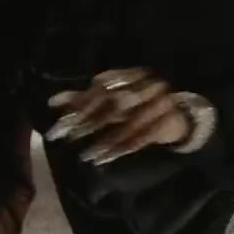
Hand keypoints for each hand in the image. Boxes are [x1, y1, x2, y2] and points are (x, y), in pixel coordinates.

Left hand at [46, 68, 192, 164]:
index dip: (81, 102)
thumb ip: (85, 99)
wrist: (181, 117)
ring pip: (127, 123)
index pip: (102, 86)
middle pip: (113, 103)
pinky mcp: (168, 122)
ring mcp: (160, 102)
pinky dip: (121, 150)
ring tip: (85, 155)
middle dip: (89, 121)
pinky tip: (104, 159)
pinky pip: (141, 138)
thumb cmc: (139, 107)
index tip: (61, 120)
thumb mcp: (113, 100)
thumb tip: (52, 102)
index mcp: (132, 74)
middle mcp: (147, 84)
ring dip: (104, 141)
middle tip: (68, 137)